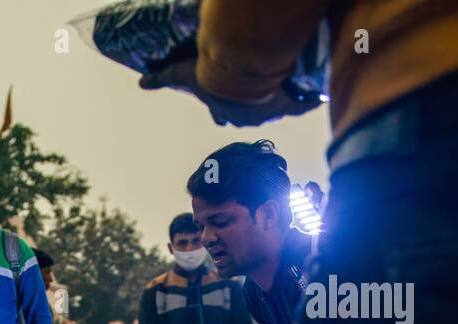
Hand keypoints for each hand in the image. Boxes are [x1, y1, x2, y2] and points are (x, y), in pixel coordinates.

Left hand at [140, 57, 320, 126]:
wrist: (236, 74)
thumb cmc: (207, 76)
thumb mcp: (178, 75)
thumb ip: (159, 78)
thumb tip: (141, 81)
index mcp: (222, 108)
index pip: (221, 112)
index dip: (222, 107)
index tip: (223, 106)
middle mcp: (244, 115)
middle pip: (248, 113)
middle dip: (251, 106)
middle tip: (257, 95)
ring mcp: (266, 110)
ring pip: (274, 108)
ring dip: (279, 101)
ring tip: (287, 91)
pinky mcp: (285, 103)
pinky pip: (301, 105)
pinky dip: (308, 102)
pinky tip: (317, 98)